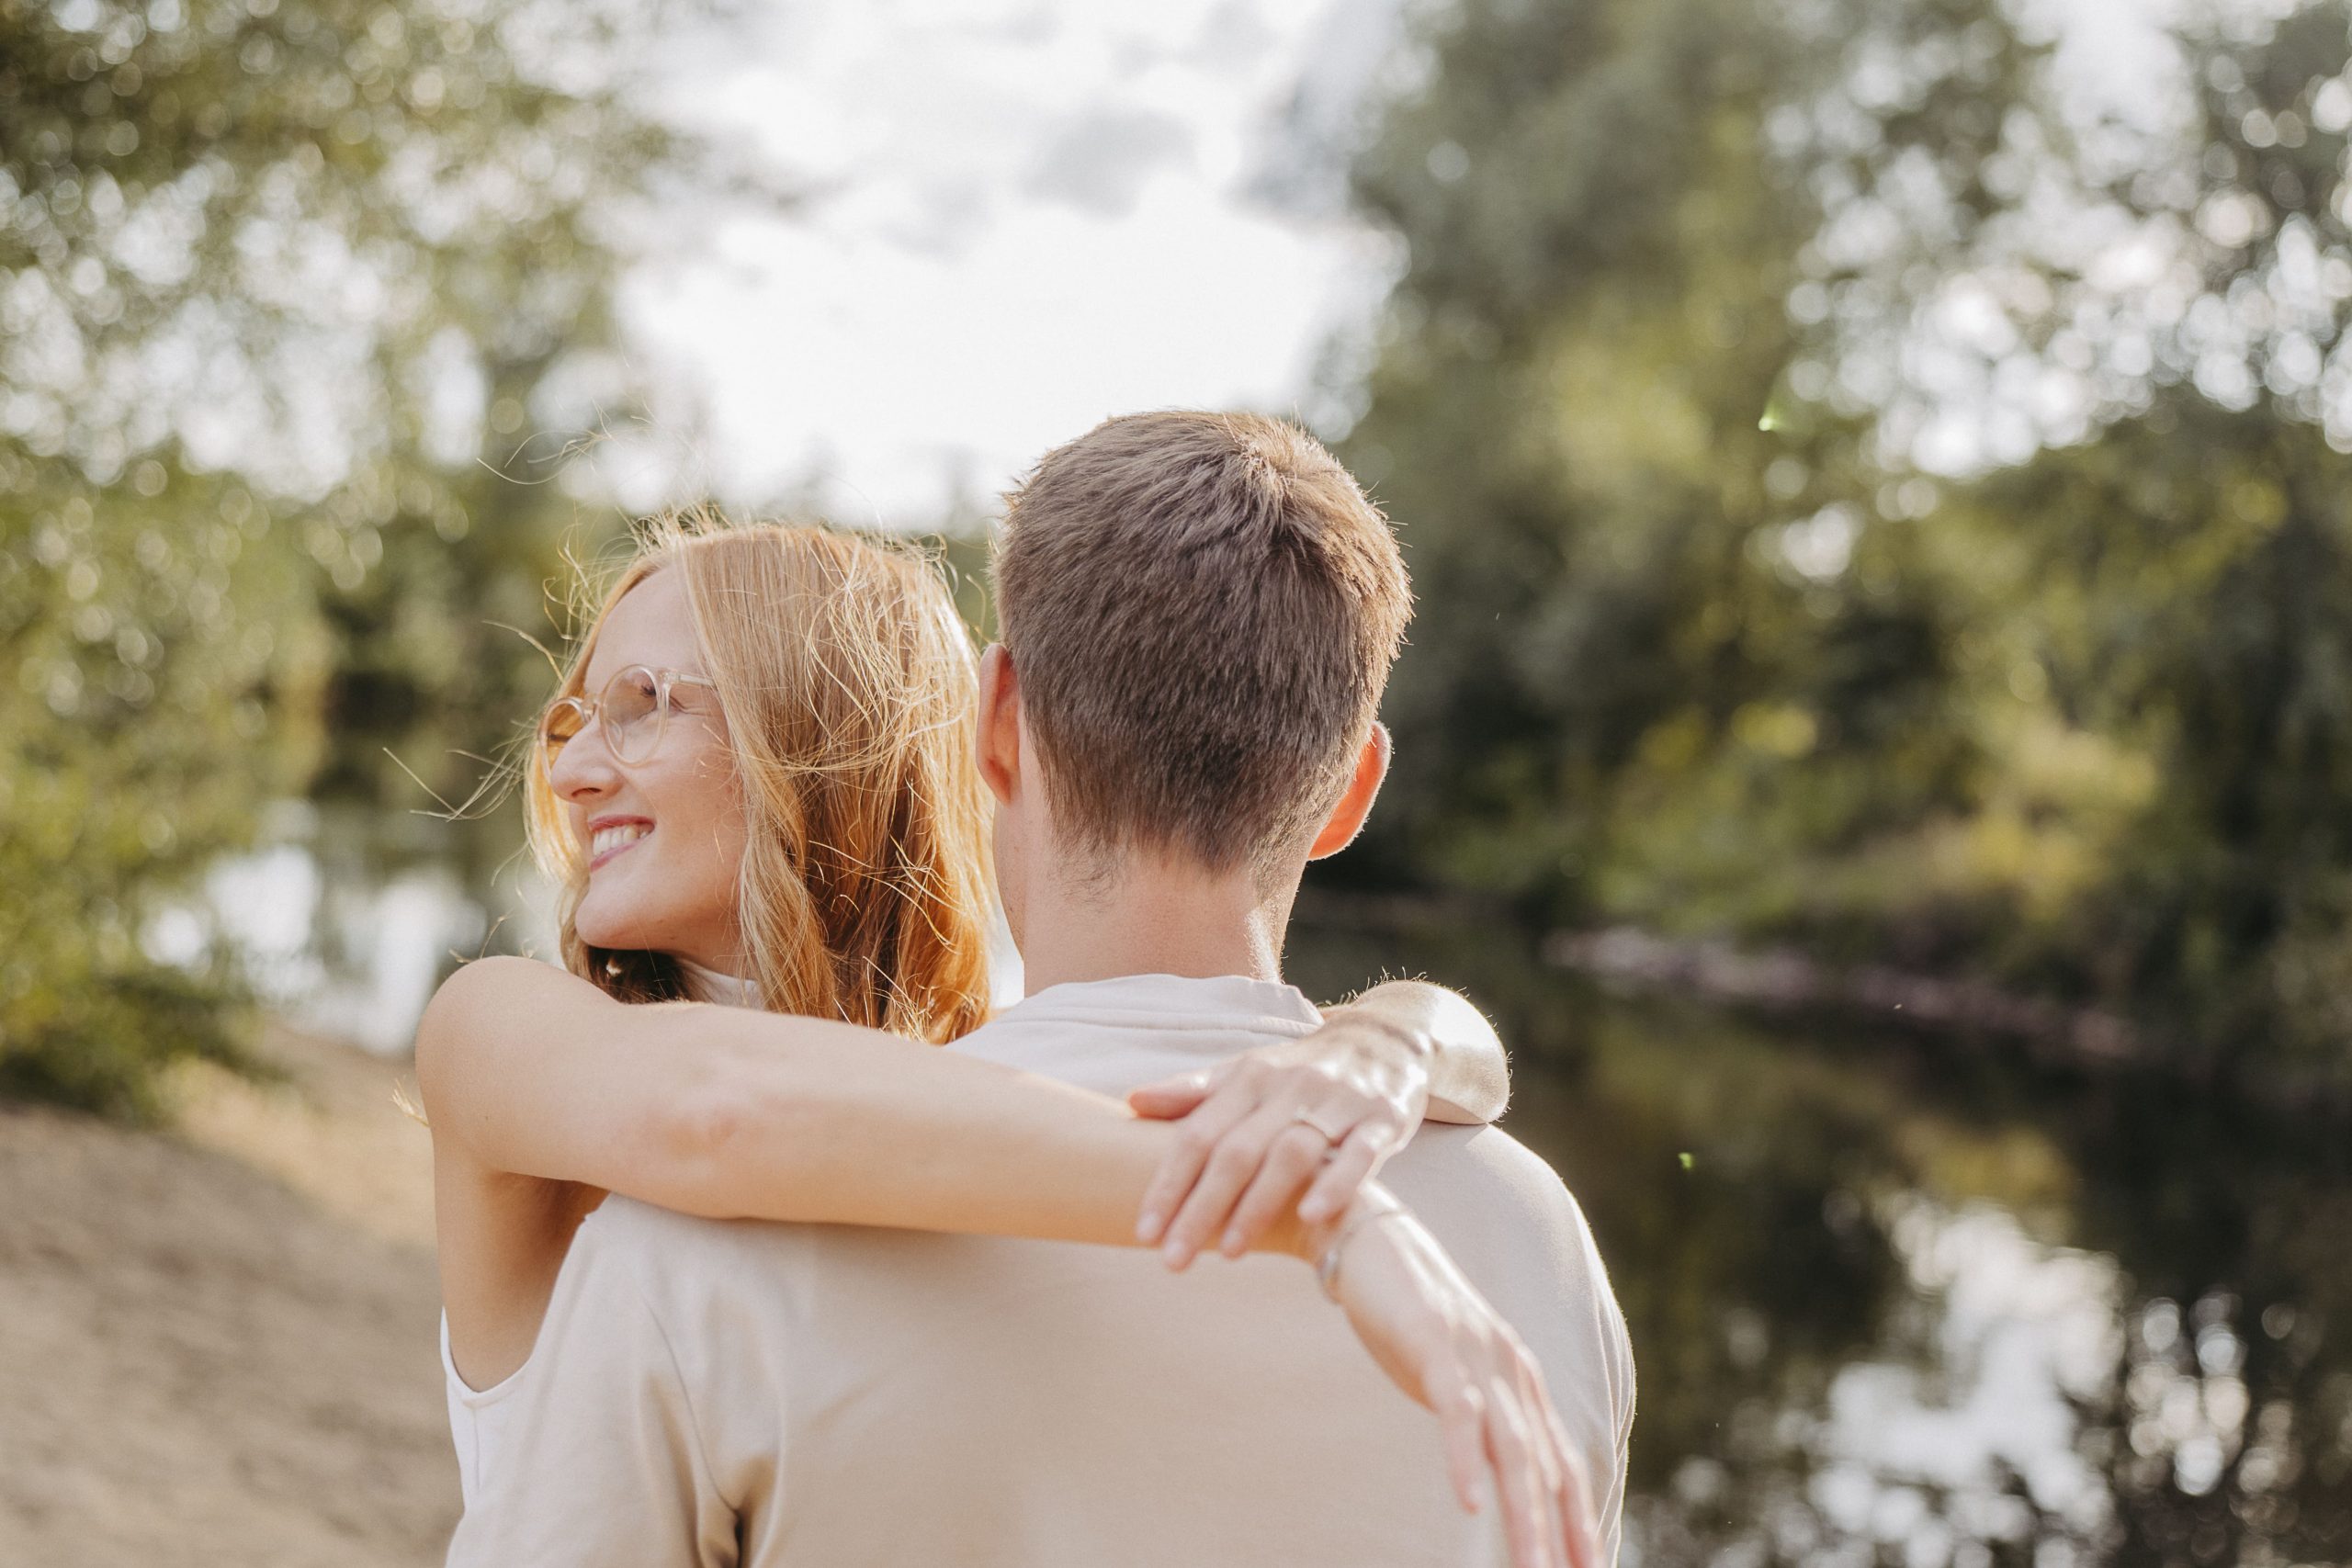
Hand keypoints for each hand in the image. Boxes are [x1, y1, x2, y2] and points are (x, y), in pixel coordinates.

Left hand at [1127, 1008, 1433, 1267]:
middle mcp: (1288, 1088)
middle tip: (1174, 1260)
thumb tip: (1132, 1102)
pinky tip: (1308, 1218)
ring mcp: (1337, 1103)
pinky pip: (1359, 1155)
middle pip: (1236, 1151)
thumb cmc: (1297, 1071)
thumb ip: (1193, 1093)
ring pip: (1291, 1154)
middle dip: (1202, 1208)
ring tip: (1229, 1252)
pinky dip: (1334, 1185)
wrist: (1383, 1041)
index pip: (1198, 1134)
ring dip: (1258, 1204)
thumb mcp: (1245, 1073)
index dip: (1168, 1183)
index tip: (1144, 1232)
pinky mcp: (1381, 1120)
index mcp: (1248, 1078)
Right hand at [1324, 1194, 1597, 1567]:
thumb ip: (1480, 1419)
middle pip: (1546, 1469)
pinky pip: (1457, 1410)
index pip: (1562, 1467)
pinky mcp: (1433, 1341)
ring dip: (1524, 1516)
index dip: (1579, 1523)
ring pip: (1512, 1450)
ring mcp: (1476, 1356)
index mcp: (1520, 1383)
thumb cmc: (1406, 1314)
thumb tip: (1494, 1477)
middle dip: (1561, 1536)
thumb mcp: (1452, 1374)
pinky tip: (1469, 1503)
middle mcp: (1511, 1371)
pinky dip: (1465, 1460)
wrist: (1368, 1235)